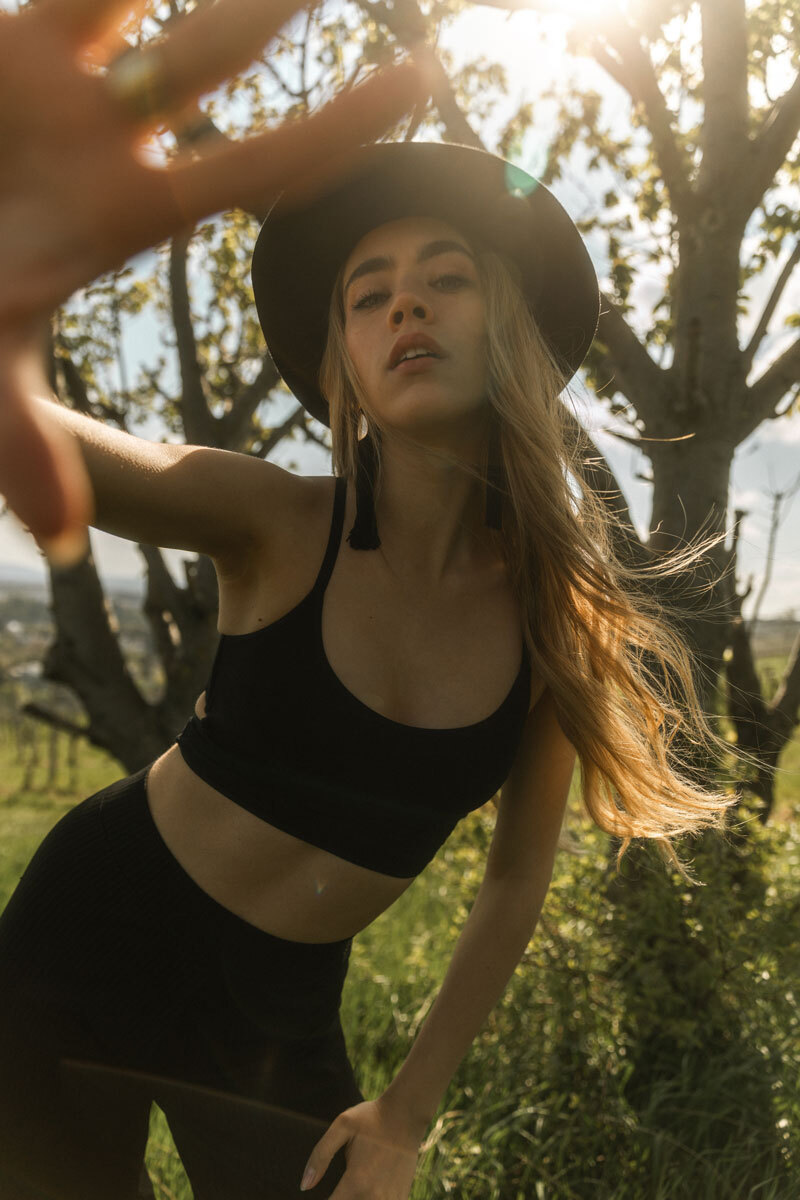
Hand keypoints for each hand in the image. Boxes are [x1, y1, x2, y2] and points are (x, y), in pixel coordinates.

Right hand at [0, 0, 429, 561]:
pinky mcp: (12, 34)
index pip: (262, 167)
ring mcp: (56, 78)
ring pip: (158, 3)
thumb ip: (24, 450)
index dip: (340, 130)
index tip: (422, 82)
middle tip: (395, 8)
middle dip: (275, 9)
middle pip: (218, 59)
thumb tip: (67, 545)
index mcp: (131, 212)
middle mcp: (106, 140)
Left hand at [300, 1096, 424, 1198]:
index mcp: (356, 1181)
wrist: (406, 1113)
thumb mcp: (342, 1125)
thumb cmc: (372, 1118)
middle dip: (340, 1199)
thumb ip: (320, 1155)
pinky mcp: (400, 1197)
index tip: (319, 1194)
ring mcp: (389, 1199)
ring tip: (353, 1184)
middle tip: (339, 1185)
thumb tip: (305, 1186)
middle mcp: (373, 1196)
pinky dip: (372, 1199)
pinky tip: (366, 1189)